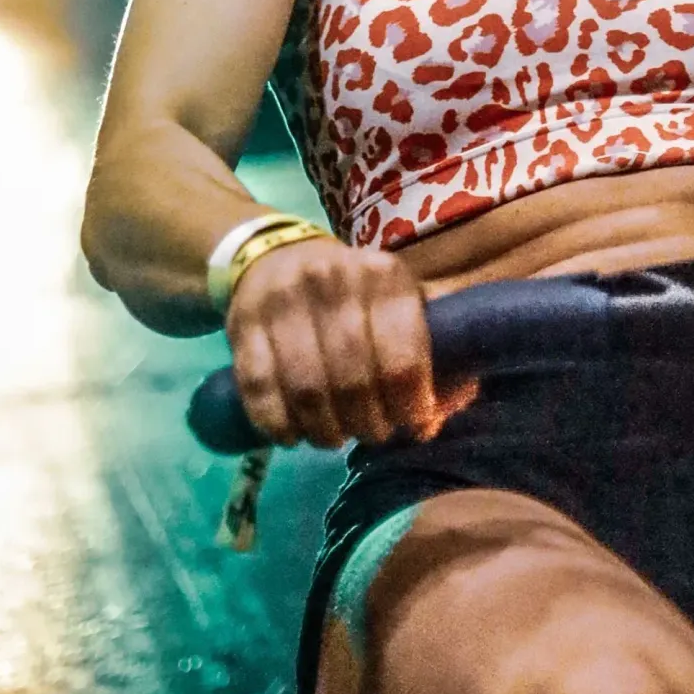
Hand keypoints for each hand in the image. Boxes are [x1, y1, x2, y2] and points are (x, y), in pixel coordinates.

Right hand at [225, 237, 465, 447]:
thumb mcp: (396, 299)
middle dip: (369, 422)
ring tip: (335, 437)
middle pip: (354, 379)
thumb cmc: (351, 293)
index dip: (412, 402)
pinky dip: (278, 424)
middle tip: (373, 434)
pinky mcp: (242, 323)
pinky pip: (259, 389)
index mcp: (383, 274)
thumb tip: (452, 403)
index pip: (403, 354)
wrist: (272, 256)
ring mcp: (282, 300)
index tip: (414, 425)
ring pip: (307, 388)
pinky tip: (292, 434)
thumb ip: (431, 344)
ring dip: (325, 430)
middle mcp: (333, 279)